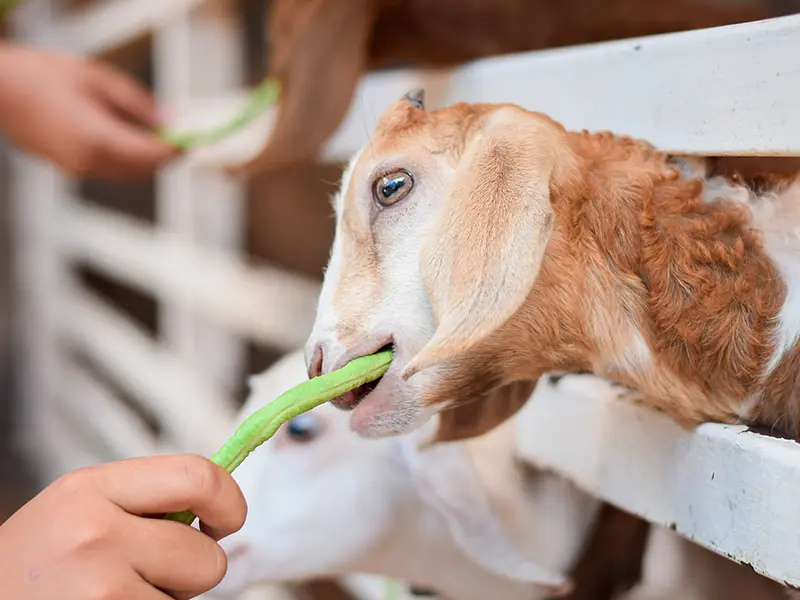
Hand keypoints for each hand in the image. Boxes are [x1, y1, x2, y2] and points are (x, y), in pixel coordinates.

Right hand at [0, 42, 179, 179]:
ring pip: (126, 173)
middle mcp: (89, 162)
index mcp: (98, 139)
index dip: (176, 150)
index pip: (152, 155)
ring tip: (159, 138)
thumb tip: (171, 118)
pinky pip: (108, 169)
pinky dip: (125, 160)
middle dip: (164, 158)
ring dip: (146, 161)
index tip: (194, 141)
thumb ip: (138, 103)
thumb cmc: (42, 76)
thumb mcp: (97, 79)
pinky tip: (129, 139)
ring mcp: (76, 169)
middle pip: (142, 170)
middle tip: (182, 140)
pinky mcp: (68, 168)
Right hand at [0, 455, 246, 598]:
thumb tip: (222, 505)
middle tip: (150, 576)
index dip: (229, 502)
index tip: (226, 522)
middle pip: (206, 556)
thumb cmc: (37, 568)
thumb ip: (145, 501)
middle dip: (194, 573)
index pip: (198, 475)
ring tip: (114, 597)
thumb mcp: (79, 510)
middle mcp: (93, 533)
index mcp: (91, 488)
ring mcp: (97, 588)